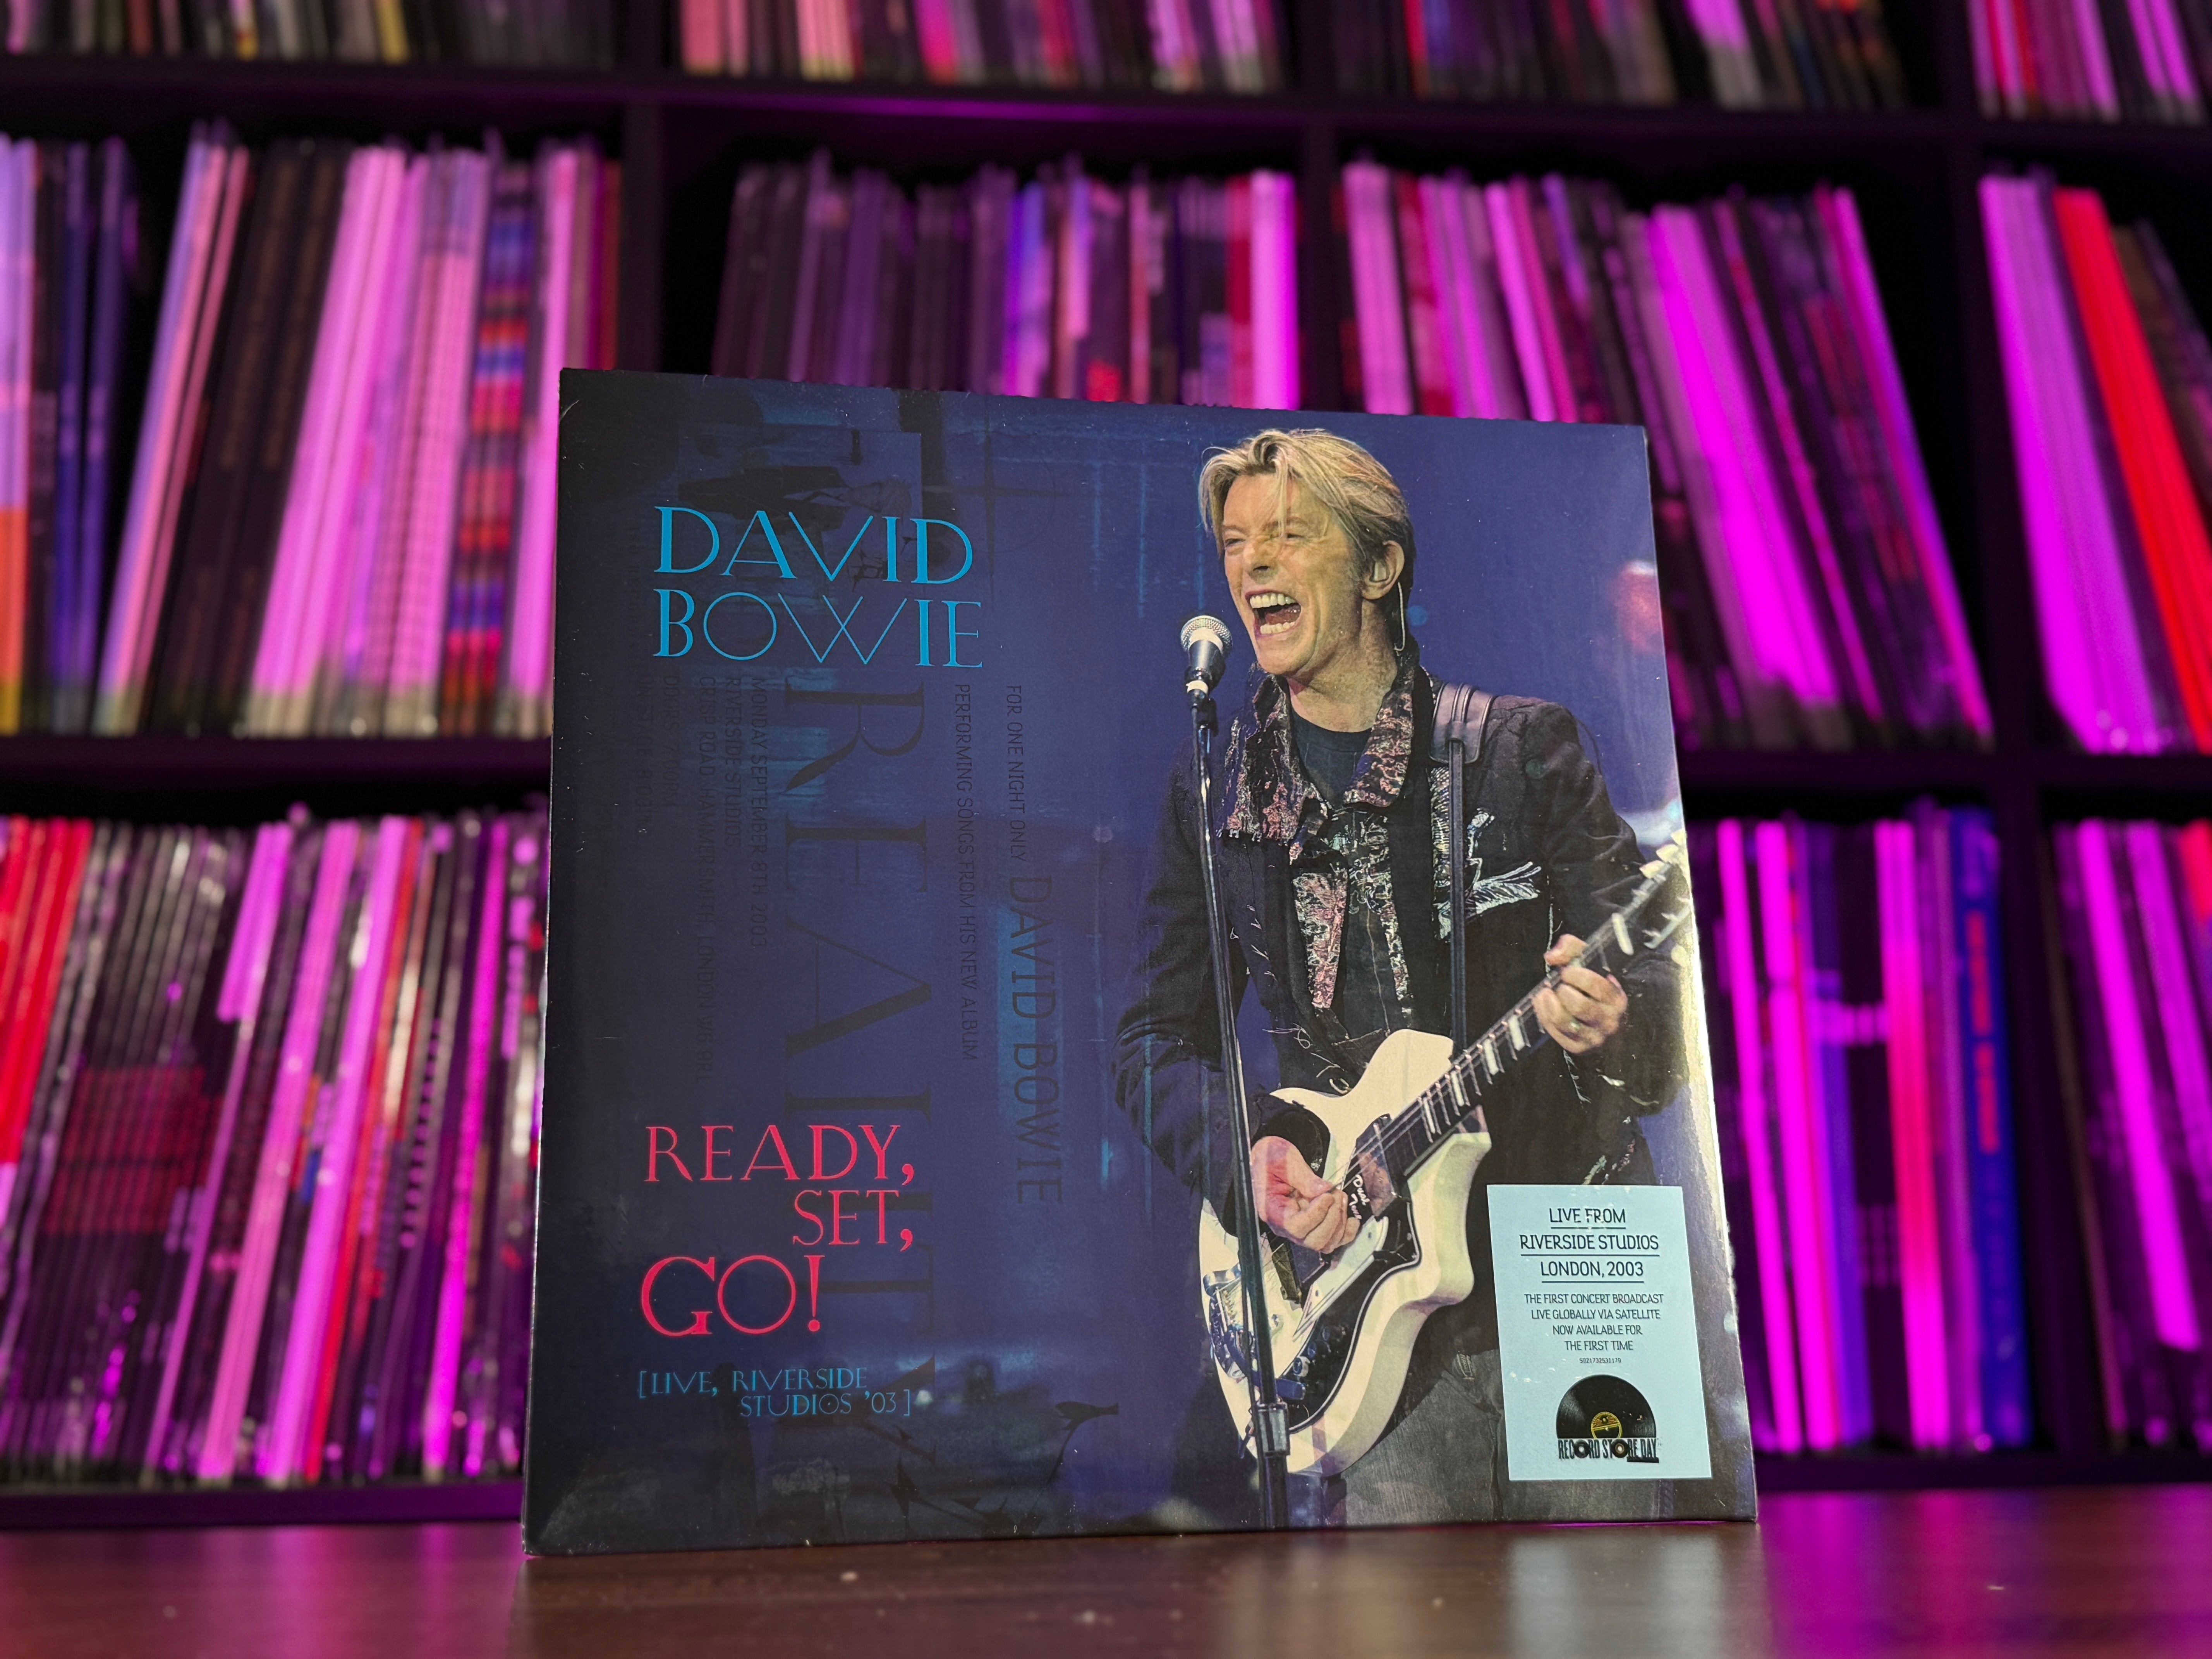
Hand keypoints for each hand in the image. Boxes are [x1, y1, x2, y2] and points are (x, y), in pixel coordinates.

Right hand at [1250, 1136, 1360, 1253]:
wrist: (1267, 1159)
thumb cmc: (1269, 1159)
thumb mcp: (1283, 1159)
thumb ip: (1302, 1175)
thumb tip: (1324, 1189)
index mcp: (1272, 1210)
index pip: (1296, 1227)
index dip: (1317, 1214)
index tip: (1327, 1195)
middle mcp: (1284, 1225)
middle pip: (1314, 1240)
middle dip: (1332, 1218)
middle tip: (1336, 1194)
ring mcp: (1298, 1228)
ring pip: (1325, 1243)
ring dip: (1339, 1222)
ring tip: (1339, 1197)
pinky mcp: (1310, 1225)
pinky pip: (1331, 1240)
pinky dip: (1345, 1232)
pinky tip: (1350, 1218)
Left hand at [1533, 934, 1626, 1055]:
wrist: (1605, 1023)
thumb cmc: (1595, 989)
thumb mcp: (1591, 964)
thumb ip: (1573, 949)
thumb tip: (1552, 957)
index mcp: (1617, 999)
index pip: (1597, 986)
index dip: (1576, 975)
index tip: (1566, 971)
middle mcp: (1609, 1021)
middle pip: (1578, 1005)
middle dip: (1563, 991)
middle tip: (1559, 986)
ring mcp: (1594, 1038)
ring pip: (1564, 1021)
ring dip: (1549, 1004)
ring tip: (1545, 993)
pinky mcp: (1578, 1048)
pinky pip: (1555, 1032)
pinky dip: (1544, 1015)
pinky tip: (1543, 1003)